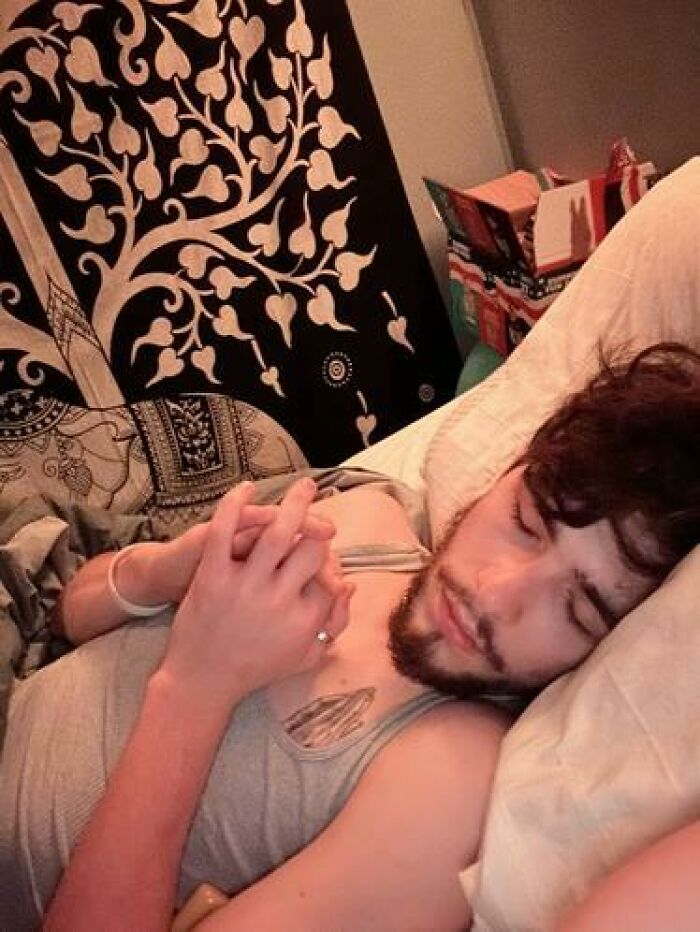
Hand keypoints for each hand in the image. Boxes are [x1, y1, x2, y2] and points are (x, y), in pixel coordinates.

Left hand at [158, 478, 351, 705]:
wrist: (202, 680)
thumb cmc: (256, 669)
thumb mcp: (304, 656)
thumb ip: (333, 623)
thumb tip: (350, 586)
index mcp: (304, 619)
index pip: (330, 574)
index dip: (330, 560)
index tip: (325, 552)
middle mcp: (280, 601)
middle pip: (312, 549)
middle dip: (319, 530)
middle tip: (319, 517)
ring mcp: (245, 587)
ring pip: (278, 533)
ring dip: (296, 503)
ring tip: (305, 485)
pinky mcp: (213, 577)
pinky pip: (224, 532)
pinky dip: (234, 505)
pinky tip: (248, 488)